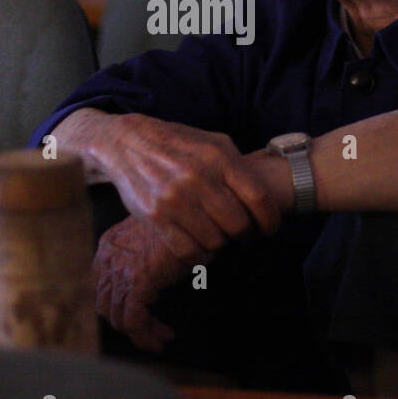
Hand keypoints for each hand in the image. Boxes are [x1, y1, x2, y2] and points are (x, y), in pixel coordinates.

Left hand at [93, 215, 211, 352]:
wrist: (194, 213)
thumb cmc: (182, 223)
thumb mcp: (155, 235)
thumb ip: (143, 253)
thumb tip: (151, 278)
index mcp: (110, 245)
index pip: (102, 286)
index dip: (118, 306)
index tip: (141, 315)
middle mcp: (109, 258)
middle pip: (105, 305)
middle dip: (127, 324)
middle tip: (152, 331)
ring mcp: (121, 270)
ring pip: (118, 317)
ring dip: (140, 334)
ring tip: (161, 338)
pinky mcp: (138, 282)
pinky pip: (134, 321)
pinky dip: (146, 336)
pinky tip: (162, 338)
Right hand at [95, 113, 282, 250]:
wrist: (128, 143)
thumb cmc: (177, 144)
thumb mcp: (213, 142)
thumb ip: (238, 166)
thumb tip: (264, 197)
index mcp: (218, 158)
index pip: (258, 198)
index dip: (270, 220)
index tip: (269, 229)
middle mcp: (197, 178)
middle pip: (238, 225)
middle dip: (245, 236)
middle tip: (243, 236)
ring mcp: (175, 199)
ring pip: (215, 242)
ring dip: (220, 244)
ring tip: (218, 236)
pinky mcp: (155, 217)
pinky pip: (188, 252)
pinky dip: (199, 257)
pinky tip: (200, 248)